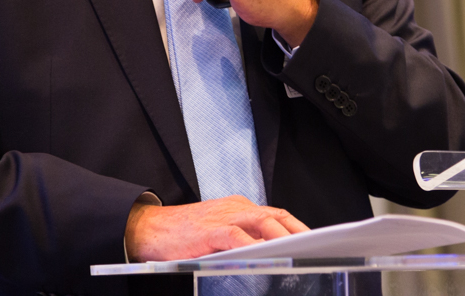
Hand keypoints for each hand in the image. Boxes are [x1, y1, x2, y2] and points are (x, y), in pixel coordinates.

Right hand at [125, 196, 309, 261]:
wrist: (147, 227)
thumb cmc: (183, 234)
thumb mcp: (218, 232)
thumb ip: (242, 239)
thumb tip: (268, 254)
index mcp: (239, 208)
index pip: (276, 214)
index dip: (296, 227)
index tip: (315, 239)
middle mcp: (235, 208)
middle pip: (275, 216)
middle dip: (298, 231)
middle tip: (317, 245)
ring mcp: (223, 217)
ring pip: (261, 222)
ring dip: (282, 236)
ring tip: (301, 249)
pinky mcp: (209, 231)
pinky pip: (236, 237)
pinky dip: (252, 245)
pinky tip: (263, 256)